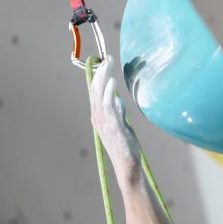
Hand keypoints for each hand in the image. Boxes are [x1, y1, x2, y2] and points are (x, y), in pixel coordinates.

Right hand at [89, 56, 141, 186]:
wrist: (127, 165)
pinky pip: (109, 107)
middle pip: (95, 89)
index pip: (95, 91)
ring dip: (104, 77)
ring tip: (108, 64)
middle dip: (100, 71)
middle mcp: (98, 117)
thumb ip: (118, 112)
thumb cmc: (125, 146)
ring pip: (99, 94)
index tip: (105, 63)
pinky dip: (109, 93)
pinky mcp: (113, 126)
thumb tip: (118, 100)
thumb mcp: (121, 125)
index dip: (99, 75)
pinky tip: (112, 82)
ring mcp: (104, 121)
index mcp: (99, 116)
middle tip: (107, 58)